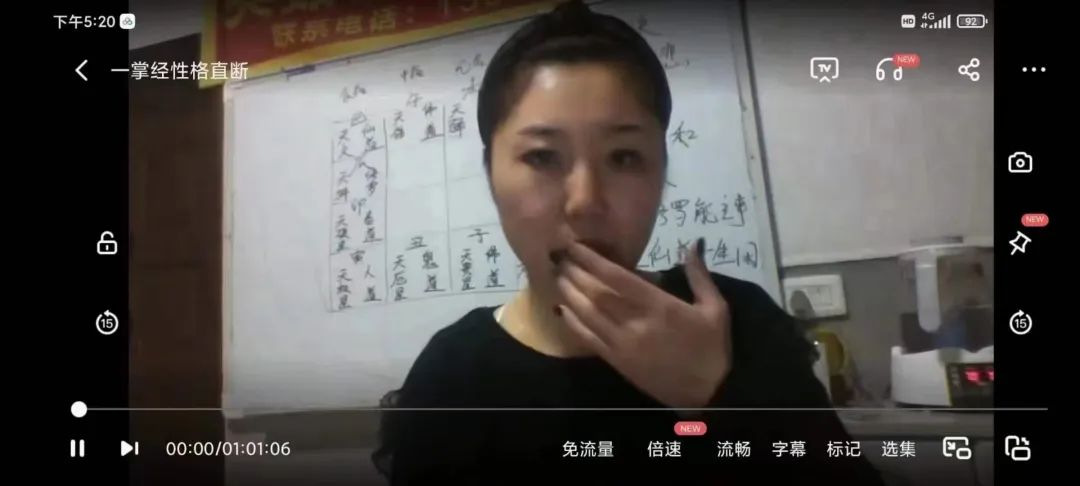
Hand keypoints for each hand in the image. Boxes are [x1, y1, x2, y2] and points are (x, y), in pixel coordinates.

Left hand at [554, 239, 732, 408]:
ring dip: (569, 294)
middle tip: (560, 257)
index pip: (618, 278)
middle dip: (575, 273)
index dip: (593, 260)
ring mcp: (623, 345)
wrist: (709, 394)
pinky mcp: (617, 362)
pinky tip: (561, 308)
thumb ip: (700, 275)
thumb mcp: (716, 308)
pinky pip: (588, 339)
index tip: (575, 246)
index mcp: (660, 306)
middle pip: (596, 294)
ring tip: (557, 276)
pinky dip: (572, 322)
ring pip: (587, 314)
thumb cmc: (712, 348)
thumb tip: (693, 244)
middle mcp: (636, 324)